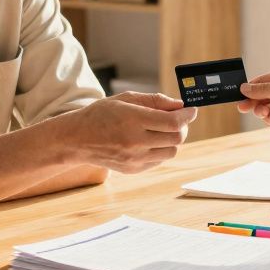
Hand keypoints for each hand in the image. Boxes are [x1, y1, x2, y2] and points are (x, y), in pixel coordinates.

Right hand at [68, 92, 196, 172]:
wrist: (77, 139)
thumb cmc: (102, 114)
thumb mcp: (126, 99)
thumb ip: (155, 101)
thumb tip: (180, 105)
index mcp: (133, 120)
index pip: (172, 122)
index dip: (187, 115)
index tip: (191, 110)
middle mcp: (135, 142)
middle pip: (176, 138)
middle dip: (182, 127)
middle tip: (178, 119)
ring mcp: (134, 159)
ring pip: (171, 151)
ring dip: (173, 140)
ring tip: (162, 130)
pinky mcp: (133, 169)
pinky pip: (159, 160)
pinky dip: (161, 149)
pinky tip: (150, 141)